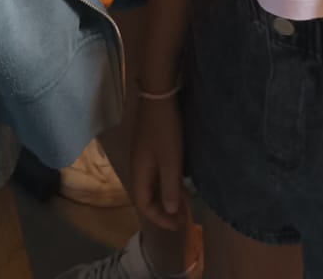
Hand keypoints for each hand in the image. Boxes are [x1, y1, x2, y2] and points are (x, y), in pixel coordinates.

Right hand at [131, 97, 188, 233]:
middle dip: (164, 210)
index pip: (144, 204)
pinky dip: (167, 184)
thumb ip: (169, 188)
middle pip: (147, 196)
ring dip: (166, 197)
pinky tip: (179, 182)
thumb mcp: (170, 162)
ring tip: (184, 204)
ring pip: (152, 185)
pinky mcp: (149, 147)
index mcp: (139, 172)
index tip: (178, 225)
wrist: (158, 96)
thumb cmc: (165, 131)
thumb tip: (168, 211)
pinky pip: (156, 174)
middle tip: (183, 218)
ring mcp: (143, 156)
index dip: (159, 218)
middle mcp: (138, 166)